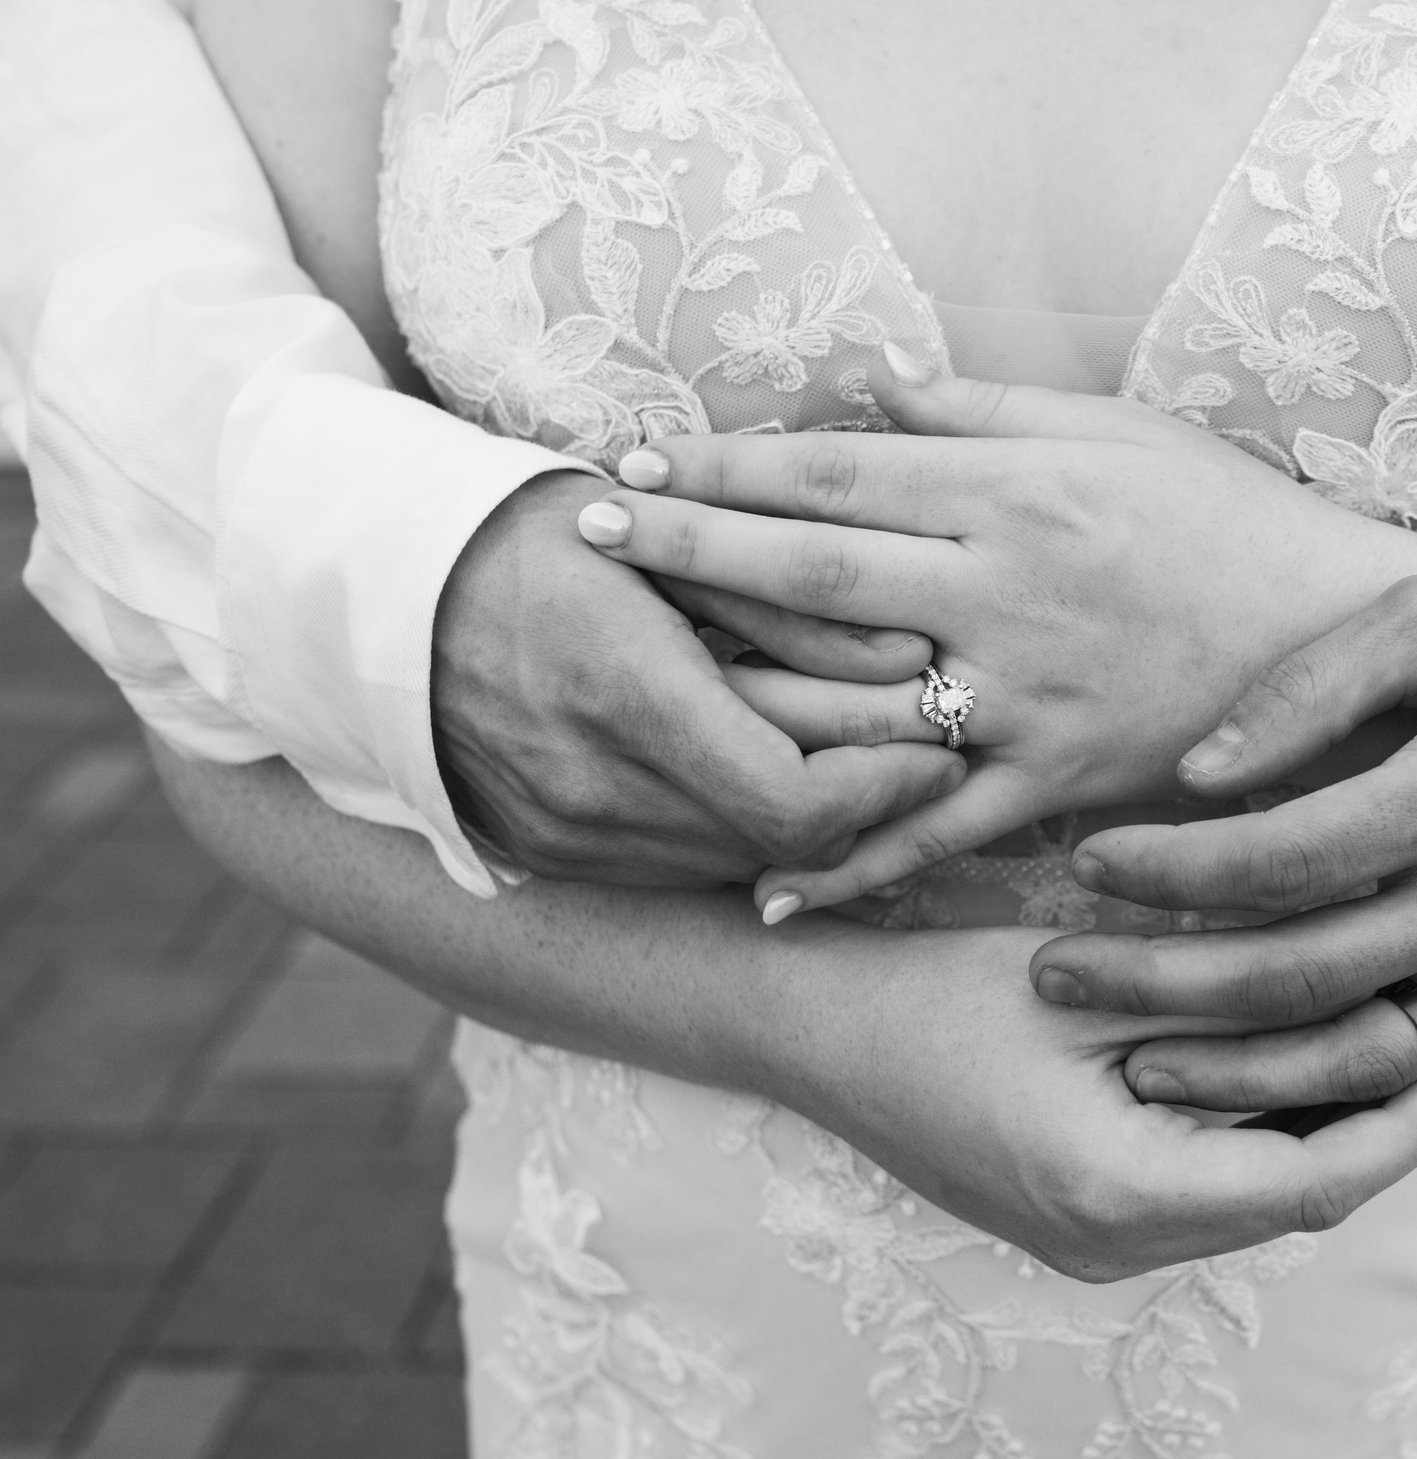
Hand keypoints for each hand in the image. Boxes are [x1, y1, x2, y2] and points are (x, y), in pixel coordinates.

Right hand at [433, 470, 963, 883]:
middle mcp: (599, 789)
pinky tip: (772, 774)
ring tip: (864, 757)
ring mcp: (573, 835)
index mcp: (631, 699)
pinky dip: (744, 829)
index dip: (886, 786)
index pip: (799, 802)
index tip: (938, 743)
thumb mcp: (666, 540)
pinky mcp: (559, 855)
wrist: (382, 598)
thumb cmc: (538, 540)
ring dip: (814, 821)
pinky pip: (686, 865)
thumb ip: (790, 606)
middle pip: (785, 843)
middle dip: (872, 800)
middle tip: (932, 748)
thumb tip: (913, 656)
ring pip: (744, 863)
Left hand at [573, 347, 1416, 914]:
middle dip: (686, 549)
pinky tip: (763, 886)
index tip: (637, 460)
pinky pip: (934, 831)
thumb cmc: (1239, 526)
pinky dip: (850, 863)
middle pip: (809, 566)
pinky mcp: (1057, 784)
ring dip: (729, 695)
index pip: (836, 468)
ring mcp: (1024, 694)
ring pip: (849, 699)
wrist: (1354, 645)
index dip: (725, 464)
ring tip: (630, 693)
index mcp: (1017, 489)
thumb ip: (989, 410)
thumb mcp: (1125, 436)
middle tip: (582, 538)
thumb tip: (868, 382)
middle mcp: (1002, 586)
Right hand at [746, 924, 1416, 1281]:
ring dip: (1326, 1133)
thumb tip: (1364, 972)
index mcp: (1122, 1192)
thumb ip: (1227, 993)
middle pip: (1298, 1203)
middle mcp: (1115, 1246)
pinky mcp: (1082, 1227)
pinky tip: (1290, 1065)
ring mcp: (1096, 1249)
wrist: (815, 1034)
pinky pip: (1208, 1195)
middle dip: (1382, 1128)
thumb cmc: (941, 991)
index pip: (1318, 1182)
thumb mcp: (1100, 977)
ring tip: (1385, 1043)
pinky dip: (1262, 1137)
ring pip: (1258, 1205)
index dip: (1405, 1125)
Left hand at [1023, 576, 1416, 1112]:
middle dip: (1163, 983)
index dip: (1178, 869)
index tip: (1090, 858)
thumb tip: (1196, 775)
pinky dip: (1309, 1098)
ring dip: (1229, 1073)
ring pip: (1351, 1055)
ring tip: (1126, 1062)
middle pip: (1302, 972)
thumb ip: (1313, 686)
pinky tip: (1227, 1087)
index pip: (1293, 855)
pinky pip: (1399, 1075)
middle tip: (1056, 975)